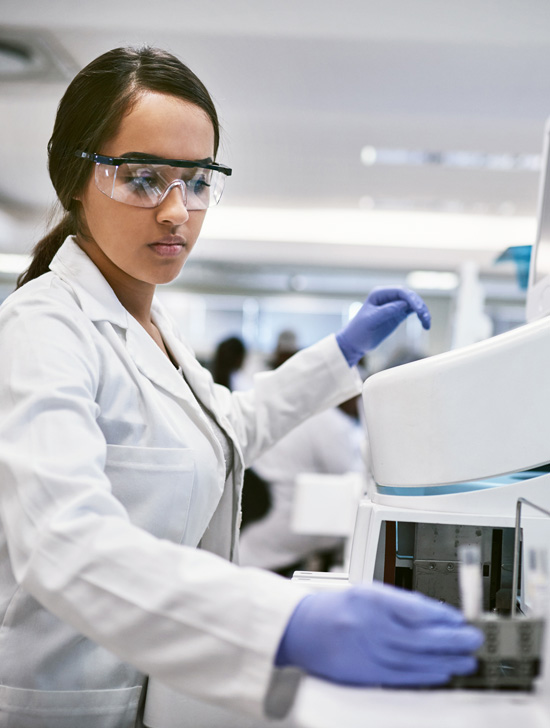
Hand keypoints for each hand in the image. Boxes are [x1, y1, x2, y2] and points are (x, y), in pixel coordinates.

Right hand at [275, 583, 482, 686]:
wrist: (300, 629)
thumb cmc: (333, 608)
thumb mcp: (365, 593)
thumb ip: (397, 603)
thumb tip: (433, 614)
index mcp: (371, 600)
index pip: (416, 608)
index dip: (442, 615)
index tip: (460, 618)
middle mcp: (371, 626)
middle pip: (422, 636)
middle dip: (452, 638)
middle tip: (474, 639)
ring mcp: (369, 651)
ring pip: (416, 659)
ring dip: (446, 660)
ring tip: (467, 660)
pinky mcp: (366, 673)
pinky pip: (403, 676)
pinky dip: (426, 675)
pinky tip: (443, 673)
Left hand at [336, 287, 430, 365]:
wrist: (354, 343)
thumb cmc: (358, 331)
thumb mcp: (370, 320)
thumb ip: (386, 311)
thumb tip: (404, 304)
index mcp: (379, 294)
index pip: (400, 291)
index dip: (412, 299)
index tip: (418, 310)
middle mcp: (388, 297)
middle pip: (409, 297)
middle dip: (419, 305)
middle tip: (425, 318)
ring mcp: (394, 306)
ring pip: (413, 304)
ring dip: (422, 311)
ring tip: (427, 323)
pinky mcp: (398, 315)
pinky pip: (413, 312)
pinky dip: (420, 317)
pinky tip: (425, 324)